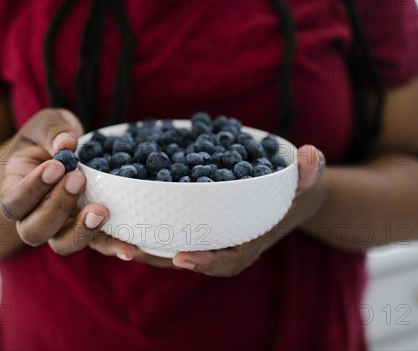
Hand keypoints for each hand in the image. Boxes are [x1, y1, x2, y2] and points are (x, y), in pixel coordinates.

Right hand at [0, 108, 108, 254]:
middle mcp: (33, 215)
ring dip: (81, 231)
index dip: (31, 190)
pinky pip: (97, 244)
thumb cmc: (47, 137)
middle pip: (34, 230)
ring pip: (62, 244)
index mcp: (14, 190)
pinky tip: (129, 247)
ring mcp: (60, 226)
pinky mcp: (87, 229)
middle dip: (56, 207)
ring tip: (101, 211)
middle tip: (78, 179)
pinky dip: (113, 246)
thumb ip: (52, 130)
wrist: (63, 150)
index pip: (13, 202)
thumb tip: (67, 142)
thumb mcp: (45, 124)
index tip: (55, 167)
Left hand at [89, 145, 325, 276]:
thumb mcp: (303, 183)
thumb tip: (311, 154)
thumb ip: (309, 172)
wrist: (282, 197)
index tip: (180, 256)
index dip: (203, 261)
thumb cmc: (291, 193)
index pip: (226, 261)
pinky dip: (137, 224)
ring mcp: (201, 238)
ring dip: (136, 242)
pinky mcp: (187, 225)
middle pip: (184, 258)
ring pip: (165, 247)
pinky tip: (113, 209)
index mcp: (245, 244)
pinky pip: (160, 230)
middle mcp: (219, 247)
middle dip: (155, 256)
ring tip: (106, 231)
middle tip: (124, 247)